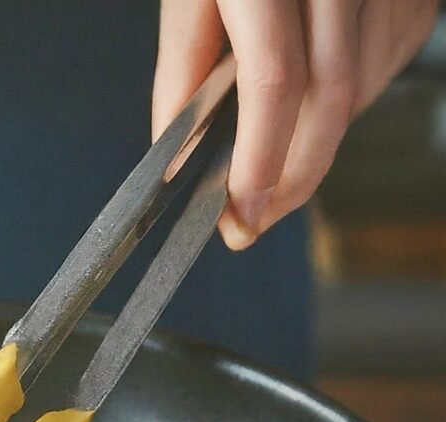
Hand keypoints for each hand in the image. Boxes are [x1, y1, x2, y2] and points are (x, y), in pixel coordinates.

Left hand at [152, 0, 438, 249]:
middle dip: (294, 176)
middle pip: (332, 97)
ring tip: (277, 150)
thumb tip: (176, 154)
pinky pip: (389, 62)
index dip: (260, 161)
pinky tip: (318, 99)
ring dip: (318, 140)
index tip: (241, 215)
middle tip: (257, 217)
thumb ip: (181, 71)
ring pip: (362, 87)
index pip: (274, 83)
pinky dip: (351, 99)